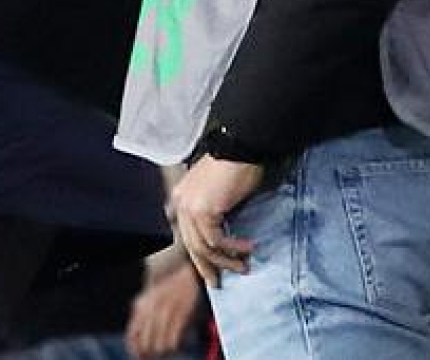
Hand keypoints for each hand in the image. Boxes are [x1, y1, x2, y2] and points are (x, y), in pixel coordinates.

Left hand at [125, 258, 203, 357]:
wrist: (186, 274)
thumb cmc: (167, 289)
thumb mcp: (147, 299)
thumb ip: (139, 316)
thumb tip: (133, 340)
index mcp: (141, 307)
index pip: (132, 335)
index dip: (135, 350)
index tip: (139, 356)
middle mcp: (151, 310)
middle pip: (146, 343)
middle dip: (150, 354)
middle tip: (156, 356)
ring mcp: (166, 313)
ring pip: (160, 345)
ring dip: (164, 352)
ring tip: (167, 351)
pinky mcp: (181, 316)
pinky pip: (175, 341)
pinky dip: (176, 347)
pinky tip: (178, 346)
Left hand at [166, 156, 262, 287]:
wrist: (241, 148)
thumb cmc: (236, 166)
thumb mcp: (220, 192)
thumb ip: (216, 211)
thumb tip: (223, 235)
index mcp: (182, 197)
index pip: (187, 233)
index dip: (198, 254)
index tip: (210, 270)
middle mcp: (181, 202)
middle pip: (191, 244)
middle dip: (207, 266)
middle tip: (219, 283)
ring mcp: (189, 207)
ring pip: (203, 247)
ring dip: (226, 261)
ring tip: (244, 267)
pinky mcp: (203, 210)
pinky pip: (216, 240)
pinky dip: (233, 248)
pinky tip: (248, 248)